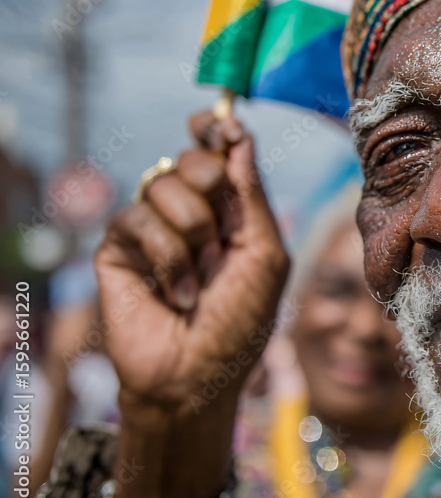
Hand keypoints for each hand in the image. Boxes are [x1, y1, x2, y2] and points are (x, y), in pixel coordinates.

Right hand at [94, 111, 289, 497]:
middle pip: (192, 158)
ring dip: (192, 232)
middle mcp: (190, 213)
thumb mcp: (265, 254)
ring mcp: (152, 229)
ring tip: (200, 278)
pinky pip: (136, 217)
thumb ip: (252, 194)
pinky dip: (166, 256)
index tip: (218, 122)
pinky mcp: (118, 249)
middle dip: (210, 187)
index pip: (217, 152)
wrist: (198, 375)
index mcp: (230, 210)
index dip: (215, 130)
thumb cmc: (241, 321)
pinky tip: (175, 292)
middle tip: (218, 234)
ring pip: (163, 182)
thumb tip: (239, 135)